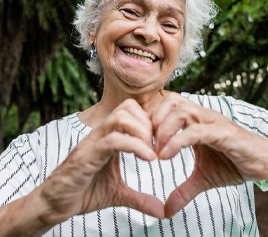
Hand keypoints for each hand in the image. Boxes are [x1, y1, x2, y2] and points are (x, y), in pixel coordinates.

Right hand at [37, 99, 163, 226]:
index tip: (160, 143)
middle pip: (128, 107)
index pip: (131, 110)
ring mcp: (93, 143)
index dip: (150, 122)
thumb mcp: (118, 194)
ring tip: (151, 153)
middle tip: (157, 146)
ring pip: (120, 117)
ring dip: (142, 132)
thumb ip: (140, 198)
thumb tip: (162, 211)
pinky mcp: (86, 156)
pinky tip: (148, 159)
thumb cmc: (83, 192)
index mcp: (109, 137)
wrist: (53, 204)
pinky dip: (134, 146)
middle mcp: (101, 134)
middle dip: (149, 124)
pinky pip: (112, 140)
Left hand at [151, 91, 267, 217]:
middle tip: (146, 143)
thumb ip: (183, 189)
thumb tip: (166, 209)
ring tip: (156, 151)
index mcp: (195, 120)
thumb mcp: (203, 178)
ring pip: (180, 112)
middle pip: (170, 101)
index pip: (167, 105)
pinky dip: (177, 141)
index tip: (143, 140)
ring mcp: (212, 122)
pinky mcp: (223, 133)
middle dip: (153, 121)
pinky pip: (195, 130)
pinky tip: (166, 156)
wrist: (263, 164)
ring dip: (163, 130)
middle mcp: (202, 115)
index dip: (151, 119)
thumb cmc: (233, 163)